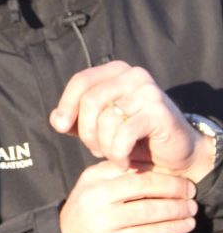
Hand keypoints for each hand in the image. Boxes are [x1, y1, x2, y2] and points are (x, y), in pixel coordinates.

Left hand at [50, 61, 213, 181]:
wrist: (174, 153)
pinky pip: (123, 133)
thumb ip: (74, 119)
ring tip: (112, 154)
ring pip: (106, 119)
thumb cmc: (132, 137)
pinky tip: (123, 161)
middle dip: (86, 131)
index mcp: (116, 71)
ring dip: (103, 145)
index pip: (81, 81)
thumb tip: (57, 119)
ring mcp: (148, 91)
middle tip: (95, 149)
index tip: (62, 128)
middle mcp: (133, 75)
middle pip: (90, 100)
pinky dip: (117, 152)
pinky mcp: (159, 112)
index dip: (66, 105)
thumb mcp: (98, 126)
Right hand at [60, 159, 196, 232]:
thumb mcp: (91, 186)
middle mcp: (96, 196)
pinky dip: (172, 229)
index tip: (178, 175)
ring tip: (191, 209)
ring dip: (176, 210)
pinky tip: (185, 226)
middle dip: (172, 188)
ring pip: (149, 211)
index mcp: (93, 178)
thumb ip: (115, 174)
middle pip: (142, 186)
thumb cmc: (86, 213)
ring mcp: (105, 221)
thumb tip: (152, 167)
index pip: (131, 168)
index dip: (159, 171)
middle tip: (190, 190)